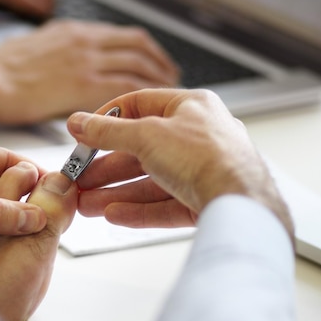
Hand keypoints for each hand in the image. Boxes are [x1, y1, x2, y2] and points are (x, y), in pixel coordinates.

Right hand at [0, 19, 179, 124]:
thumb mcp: (32, 46)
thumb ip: (56, 52)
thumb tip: (62, 63)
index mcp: (74, 31)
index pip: (124, 35)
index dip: (147, 50)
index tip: (156, 63)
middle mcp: (85, 41)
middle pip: (139, 46)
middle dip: (160, 63)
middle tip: (170, 78)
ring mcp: (86, 60)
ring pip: (138, 64)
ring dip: (158, 80)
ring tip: (166, 97)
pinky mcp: (83, 83)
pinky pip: (125, 86)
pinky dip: (141, 96)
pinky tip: (148, 109)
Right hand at [69, 88, 293, 238]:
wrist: (240, 201)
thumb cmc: (207, 157)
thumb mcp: (145, 135)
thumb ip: (108, 131)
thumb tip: (80, 122)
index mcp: (191, 108)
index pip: (141, 105)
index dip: (109, 119)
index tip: (86, 132)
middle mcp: (198, 138)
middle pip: (142, 151)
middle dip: (107, 168)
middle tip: (82, 178)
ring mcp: (202, 171)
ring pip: (150, 183)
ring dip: (116, 193)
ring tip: (88, 205)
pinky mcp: (203, 201)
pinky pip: (163, 205)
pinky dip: (137, 210)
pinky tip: (113, 215)